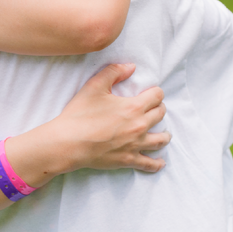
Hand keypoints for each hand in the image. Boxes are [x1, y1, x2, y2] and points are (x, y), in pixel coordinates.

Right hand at [39, 63, 170, 172]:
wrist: (68, 143)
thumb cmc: (79, 114)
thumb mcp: (93, 86)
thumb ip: (113, 72)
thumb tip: (131, 67)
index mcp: (134, 107)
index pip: (157, 96)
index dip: (155, 92)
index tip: (150, 93)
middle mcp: (140, 126)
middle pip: (160, 115)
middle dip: (158, 109)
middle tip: (153, 109)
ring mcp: (136, 144)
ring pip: (161, 139)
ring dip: (164, 135)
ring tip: (163, 134)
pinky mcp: (129, 159)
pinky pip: (149, 163)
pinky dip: (157, 163)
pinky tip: (160, 161)